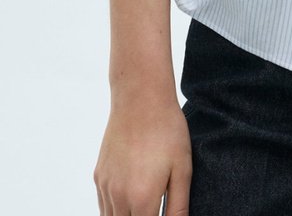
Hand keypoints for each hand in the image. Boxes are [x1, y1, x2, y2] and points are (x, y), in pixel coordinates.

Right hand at [94, 94, 191, 215]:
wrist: (140, 97)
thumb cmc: (167, 130)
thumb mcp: (182, 169)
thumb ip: (178, 207)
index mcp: (141, 199)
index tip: (163, 212)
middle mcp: (118, 197)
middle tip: (155, 208)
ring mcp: (105, 187)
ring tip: (145, 205)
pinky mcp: (99, 176)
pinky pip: (104, 206)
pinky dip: (115, 210)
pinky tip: (131, 200)